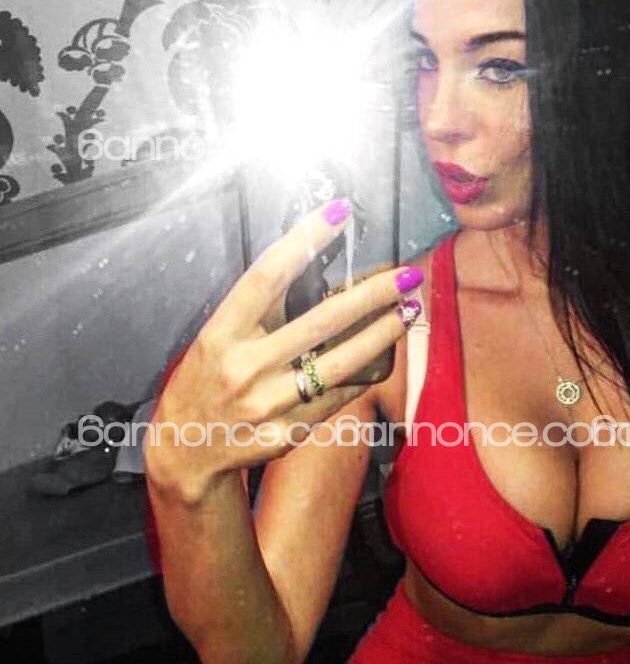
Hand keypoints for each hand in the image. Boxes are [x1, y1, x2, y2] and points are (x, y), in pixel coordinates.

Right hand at [145, 197, 420, 500]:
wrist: (187, 450)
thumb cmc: (207, 381)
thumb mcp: (218, 338)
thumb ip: (260, 312)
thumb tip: (314, 268)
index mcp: (221, 333)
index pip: (267, 276)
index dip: (304, 240)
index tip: (339, 213)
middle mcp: (244, 367)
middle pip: (321, 320)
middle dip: (372, 294)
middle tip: (406, 274)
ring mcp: (267, 403)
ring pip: (340, 363)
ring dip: (381, 335)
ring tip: (408, 311)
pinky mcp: (288, 432)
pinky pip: (336, 398)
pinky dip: (361, 376)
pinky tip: (382, 357)